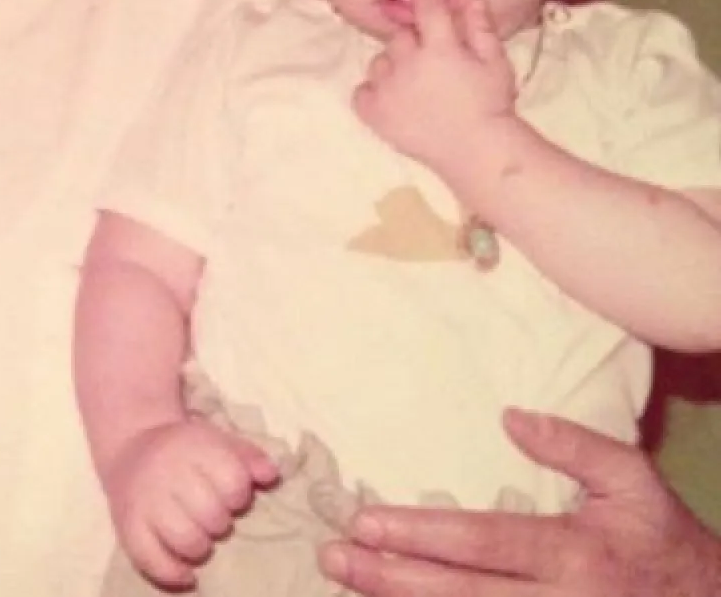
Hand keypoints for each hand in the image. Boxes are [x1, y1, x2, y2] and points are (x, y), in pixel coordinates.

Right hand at [103, 417, 278, 588]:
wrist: (131, 446)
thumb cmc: (186, 449)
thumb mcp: (218, 441)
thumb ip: (248, 457)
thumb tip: (272, 476)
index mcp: (194, 447)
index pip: (233, 482)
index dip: (239, 495)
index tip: (232, 496)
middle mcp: (167, 472)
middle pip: (211, 514)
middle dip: (220, 522)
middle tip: (214, 517)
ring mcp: (145, 501)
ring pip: (185, 540)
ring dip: (201, 547)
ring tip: (201, 539)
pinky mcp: (128, 526)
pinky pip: (151, 560)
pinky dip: (173, 573)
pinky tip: (188, 574)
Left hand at [318, 408, 720, 596]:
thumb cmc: (664, 543)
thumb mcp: (633, 481)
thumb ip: (575, 445)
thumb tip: (510, 416)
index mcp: (573, 554)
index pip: (482, 543)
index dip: (420, 534)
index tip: (365, 520)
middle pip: (458, 594)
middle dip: (389, 577)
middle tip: (332, 554)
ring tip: (346, 580)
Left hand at [353, 0, 515, 169]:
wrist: (477, 151)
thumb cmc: (491, 104)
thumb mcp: (495, 61)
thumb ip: (479, 26)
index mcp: (438, 47)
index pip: (425, 6)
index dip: (431, 4)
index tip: (436, 12)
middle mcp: (406, 63)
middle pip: (399, 36)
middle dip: (414, 41)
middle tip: (432, 59)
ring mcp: (386, 89)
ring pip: (379, 62)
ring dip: (393, 66)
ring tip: (415, 82)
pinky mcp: (374, 113)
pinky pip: (361, 92)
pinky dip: (373, 92)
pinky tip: (393, 98)